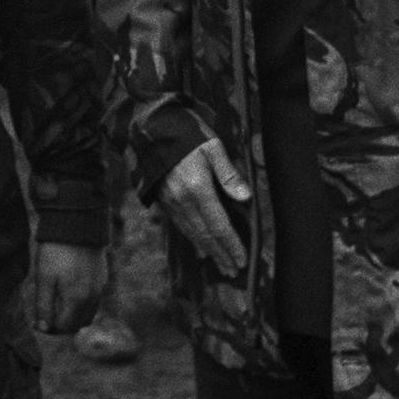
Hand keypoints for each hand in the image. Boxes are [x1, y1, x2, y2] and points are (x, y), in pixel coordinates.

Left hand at [32, 242, 106, 334]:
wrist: (77, 222)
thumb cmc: (56, 251)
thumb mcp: (44, 278)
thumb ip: (44, 306)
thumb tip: (43, 328)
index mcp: (78, 300)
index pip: (65, 327)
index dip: (49, 328)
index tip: (36, 322)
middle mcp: (93, 297)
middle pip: (78, 323)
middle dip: (62, 324)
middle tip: (44, 314)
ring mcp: (100, 286)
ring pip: (87, 312)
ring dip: (72, 314)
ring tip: (55, 302)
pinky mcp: (102, 276)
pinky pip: (93, 299)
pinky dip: (81, 302)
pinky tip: (68, 290)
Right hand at [157, 138, 250, 274]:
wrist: (151, 127)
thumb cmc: (187, 133)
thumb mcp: (213, 146)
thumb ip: (229, 174)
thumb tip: (246, 198)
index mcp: (198, 189)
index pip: (219, 225)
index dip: (232, 245)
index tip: (243, 260)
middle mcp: (183, 200)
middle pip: (205, 235)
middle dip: (221, 254)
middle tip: (233, 271)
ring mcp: (171, 202)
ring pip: (192, 233)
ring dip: (208, 251)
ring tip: (220, 265)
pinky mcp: (163, 200)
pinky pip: (180, 226)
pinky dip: (192, 239)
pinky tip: (199, 246)